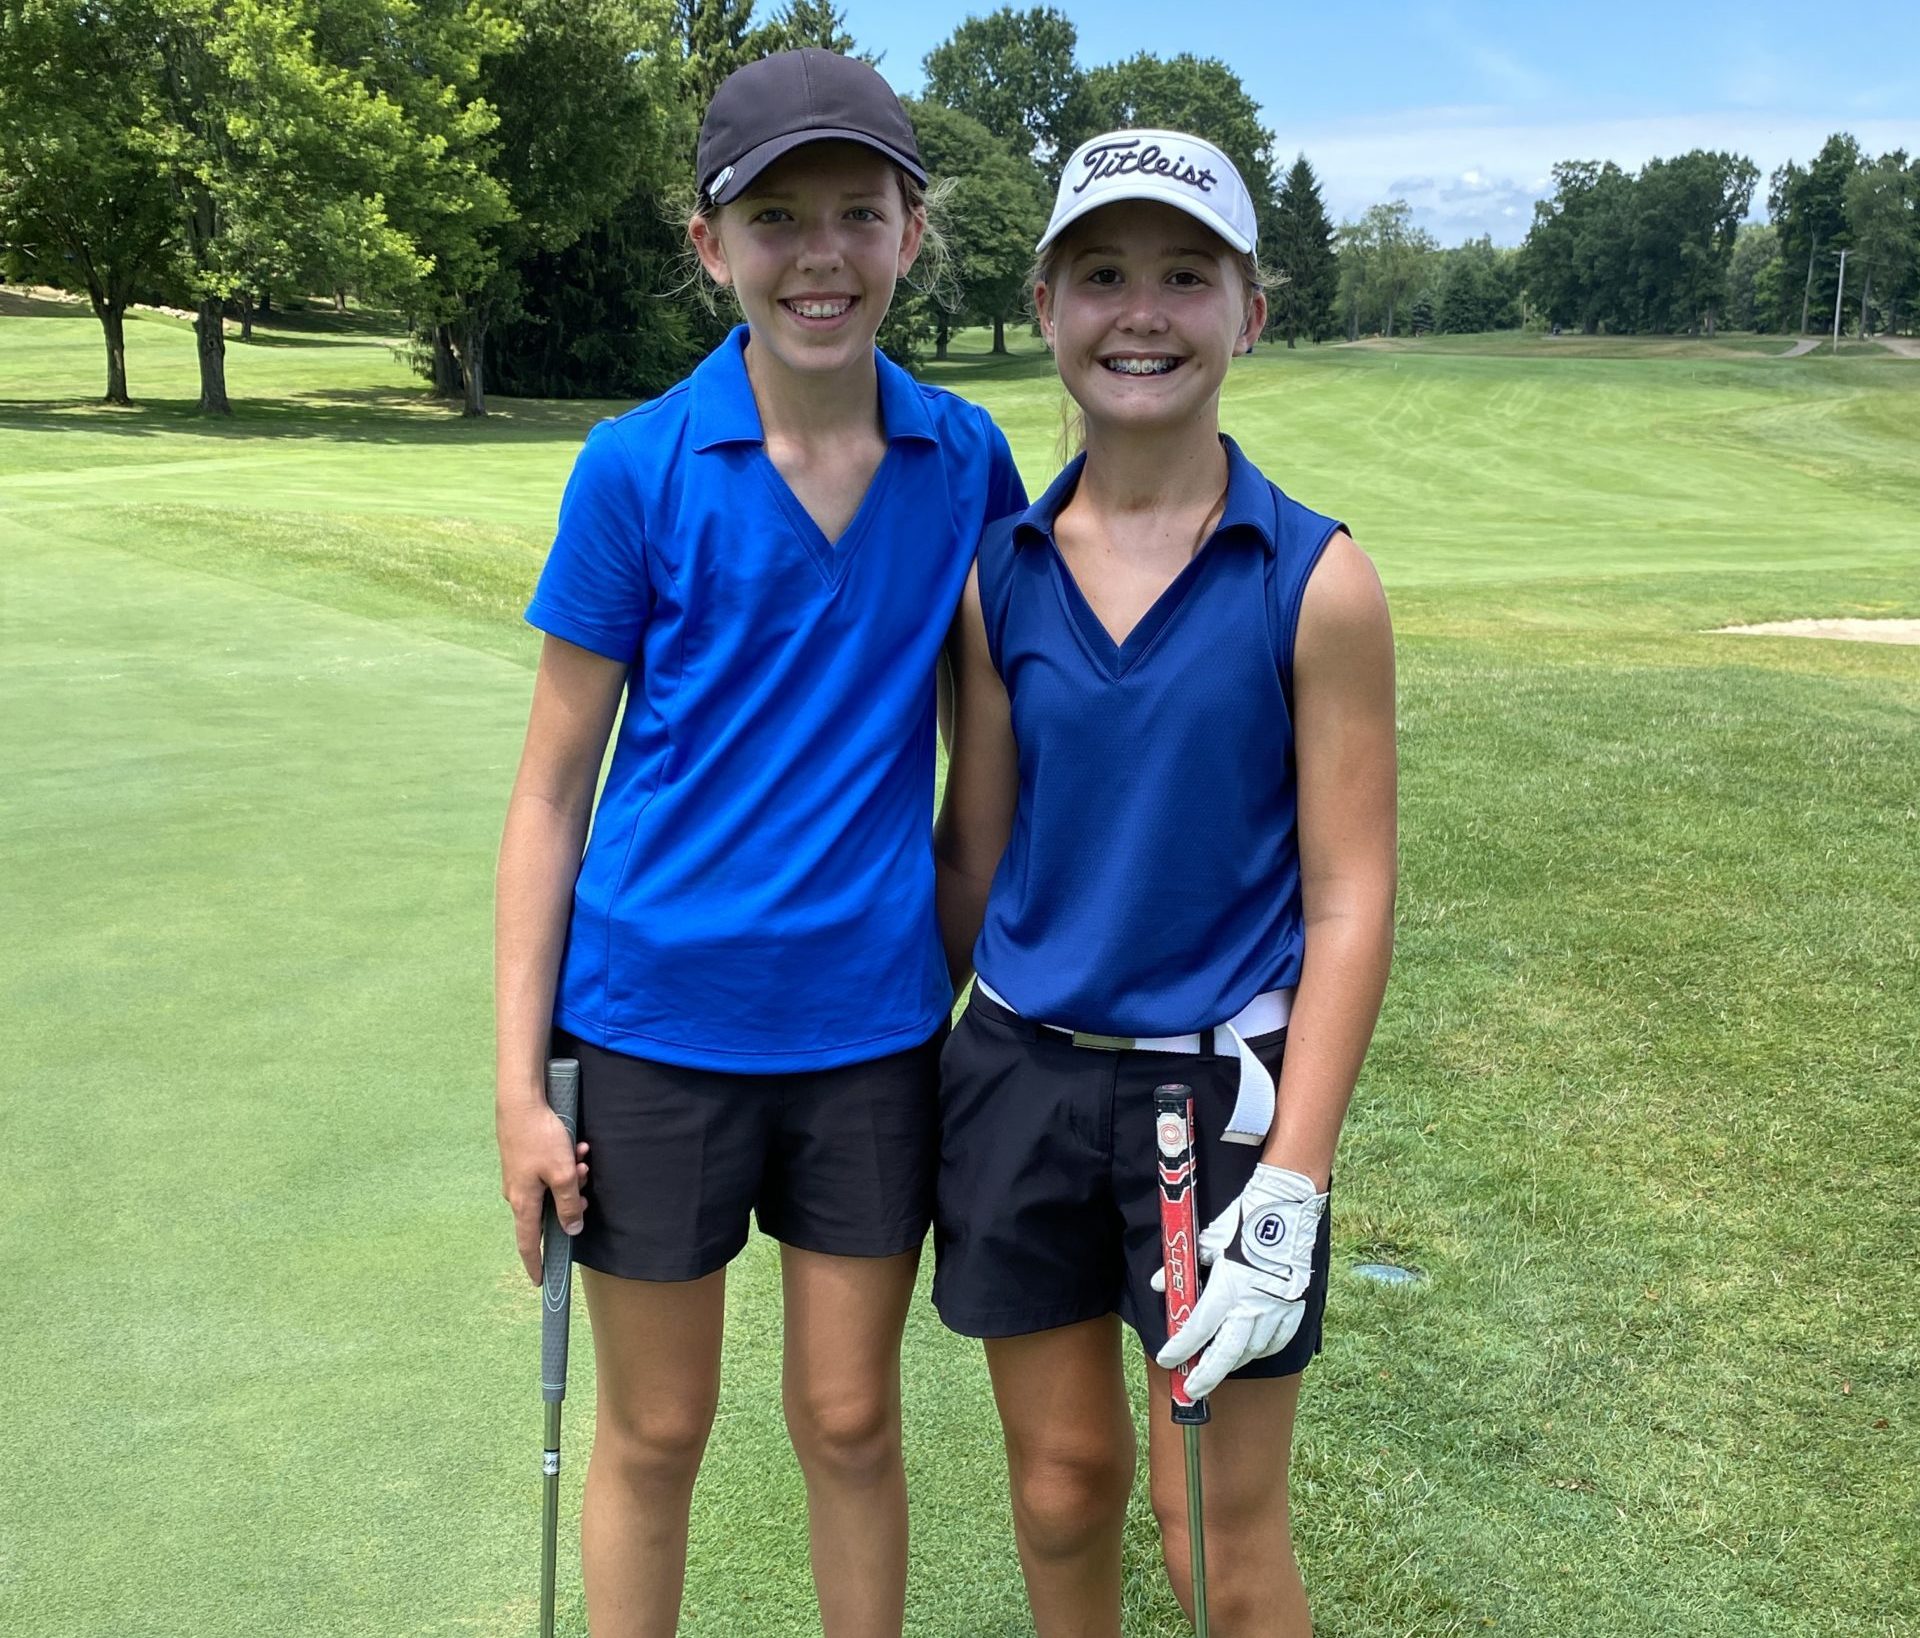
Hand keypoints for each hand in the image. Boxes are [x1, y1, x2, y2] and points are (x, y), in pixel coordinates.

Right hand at [497, 1096, 588, 1283]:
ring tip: (581, 1155)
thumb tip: (571, 1231)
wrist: (520, 1101)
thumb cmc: (540, 1138)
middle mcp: (517, 1193)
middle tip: (583, 1178)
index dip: (535, 1263)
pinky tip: (575, 1145)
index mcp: (524, 1202)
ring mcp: (518, 1176)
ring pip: (552, 1187)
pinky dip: (563, 1163)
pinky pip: (548, 1171)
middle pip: (549, 1211)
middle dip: (572, 1199)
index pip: (529, 1243)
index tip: (541, 1281)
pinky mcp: (523, 1159)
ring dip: (571, 1176)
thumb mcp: (562, 1174)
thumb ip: (569, 1205)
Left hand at [1153, 1164, 1325, 1398]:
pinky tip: (1251, 1352)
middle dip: (1206, 1374)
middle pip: (1226, 1353)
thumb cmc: (1244, 1223)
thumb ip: (1184, 1267)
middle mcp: (1253, 1306)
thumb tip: (1160, 1284)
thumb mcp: (1207, 1241)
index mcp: (1228, 1289)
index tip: (1167, 1359)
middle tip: (1192, 1390)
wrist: (1287, 1210)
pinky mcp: (1294, 1308)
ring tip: (1217, 1368)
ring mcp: (1276, 1310)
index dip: (1180, 1347)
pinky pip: (1277, 1340)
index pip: (1198, 1328)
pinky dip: (1262, 1350)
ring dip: (1232, 1362)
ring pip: (1252, 1350)